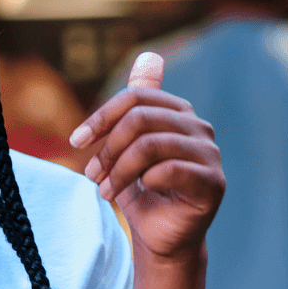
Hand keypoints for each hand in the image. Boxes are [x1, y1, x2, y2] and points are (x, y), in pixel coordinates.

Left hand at [69, 52, 224, 262]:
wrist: (160, 235)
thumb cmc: (139, 189)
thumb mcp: (126, 144)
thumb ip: (133, 104)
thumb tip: (149, 54)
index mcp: (177, 112)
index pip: (134, 97)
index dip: (100, 116)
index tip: (75, 141)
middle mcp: (198, 128)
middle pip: (139, 119)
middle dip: (108, 148)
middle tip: (92, 175)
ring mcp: (209, 155)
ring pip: (149, 145)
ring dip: (118, 170)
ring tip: (105, 191)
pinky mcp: (212, 183)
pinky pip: (169, 170)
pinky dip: (143, 181)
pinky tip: (138, 192)